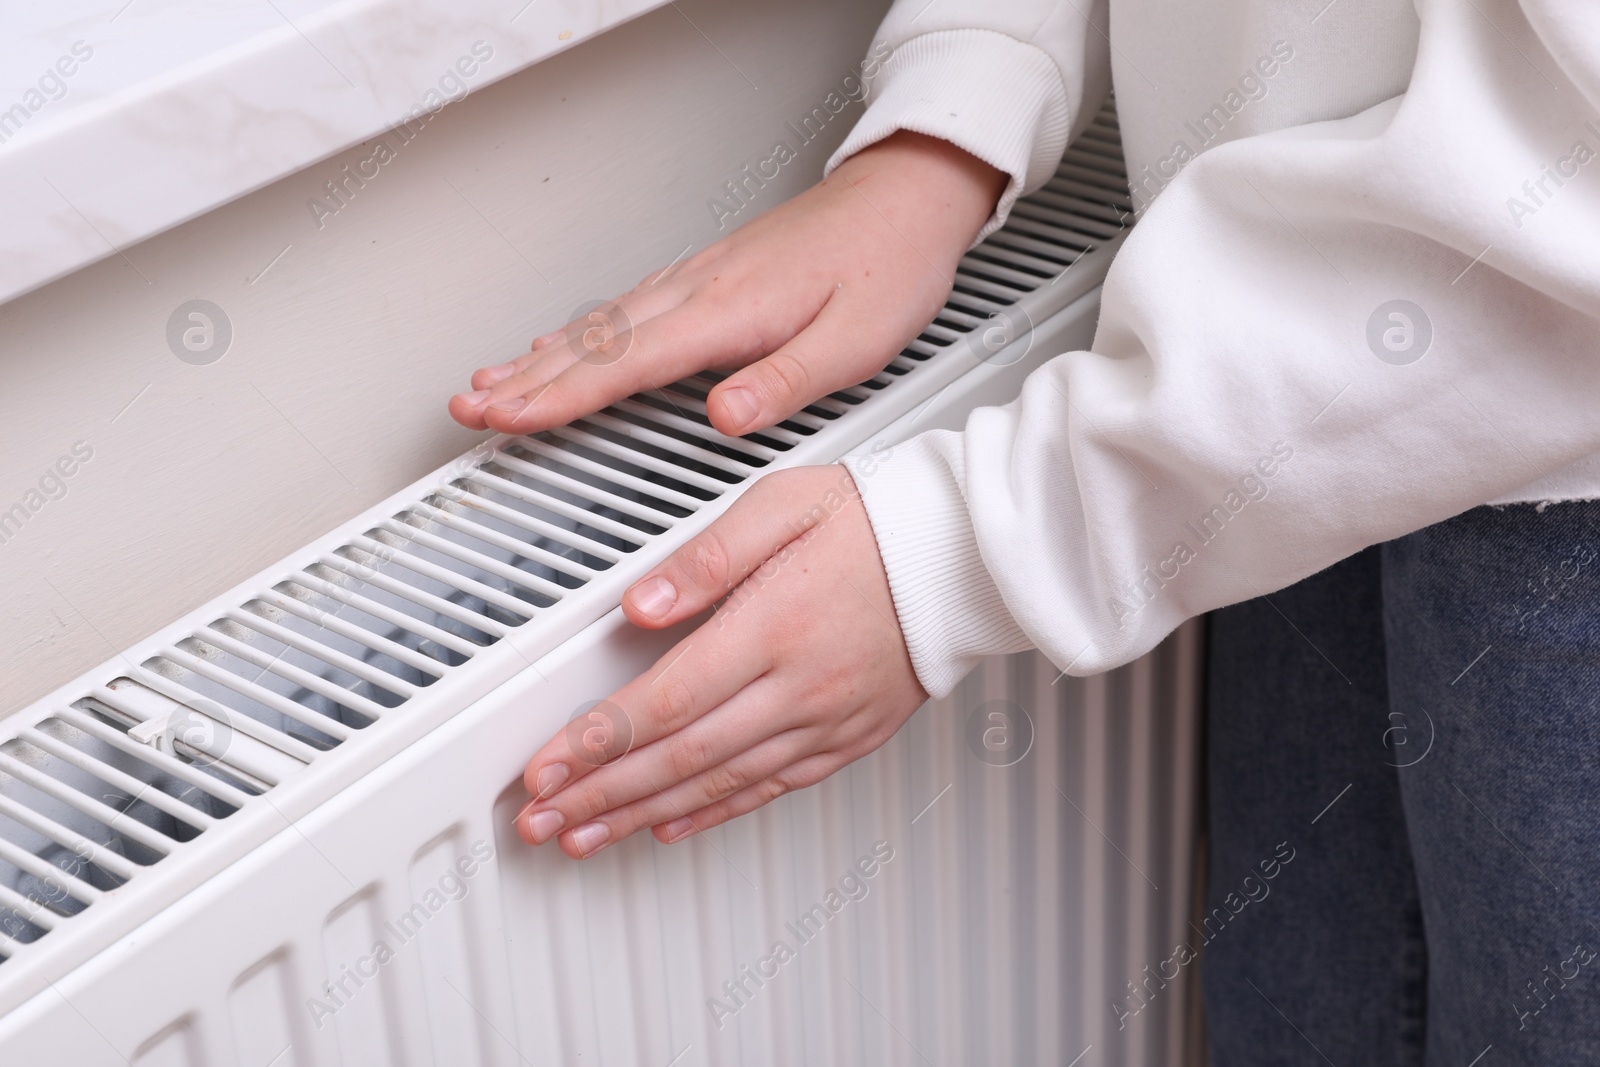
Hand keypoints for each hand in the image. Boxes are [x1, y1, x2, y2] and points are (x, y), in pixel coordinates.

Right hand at [449, 131, 1004, 437]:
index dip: (561, 398)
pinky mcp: (708, 275)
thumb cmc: (888, 268)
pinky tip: (561, 346)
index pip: (626, 364)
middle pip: (595, 343)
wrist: (906, 199)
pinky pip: (623, 309)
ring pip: (600, 323)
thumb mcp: (857, 341)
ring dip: (540, 358)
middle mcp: (702, 288)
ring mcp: (699, 277)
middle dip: (526, 381)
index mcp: (731, 311)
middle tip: (470, 409)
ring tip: (490, 385)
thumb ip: (785, 382)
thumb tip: (726, 420)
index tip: (510, 418)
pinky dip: (579, 334)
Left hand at [513, 464, 925, 857]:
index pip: (666, 699)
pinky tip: (671, 828)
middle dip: (600, 794)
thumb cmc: (877, 519)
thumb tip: (642, 603)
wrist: (963, 556)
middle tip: (541, 819)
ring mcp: (825, 721)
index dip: (596, 741)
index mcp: (773, 626)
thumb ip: (708, 556)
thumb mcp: (785, 505)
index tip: (546, 766)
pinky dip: (714, 814)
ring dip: (642, 816)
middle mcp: (799, 687)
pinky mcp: (848, 739)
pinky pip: (771, 788)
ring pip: (719, 784)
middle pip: (680, 757)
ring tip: (585, 836)